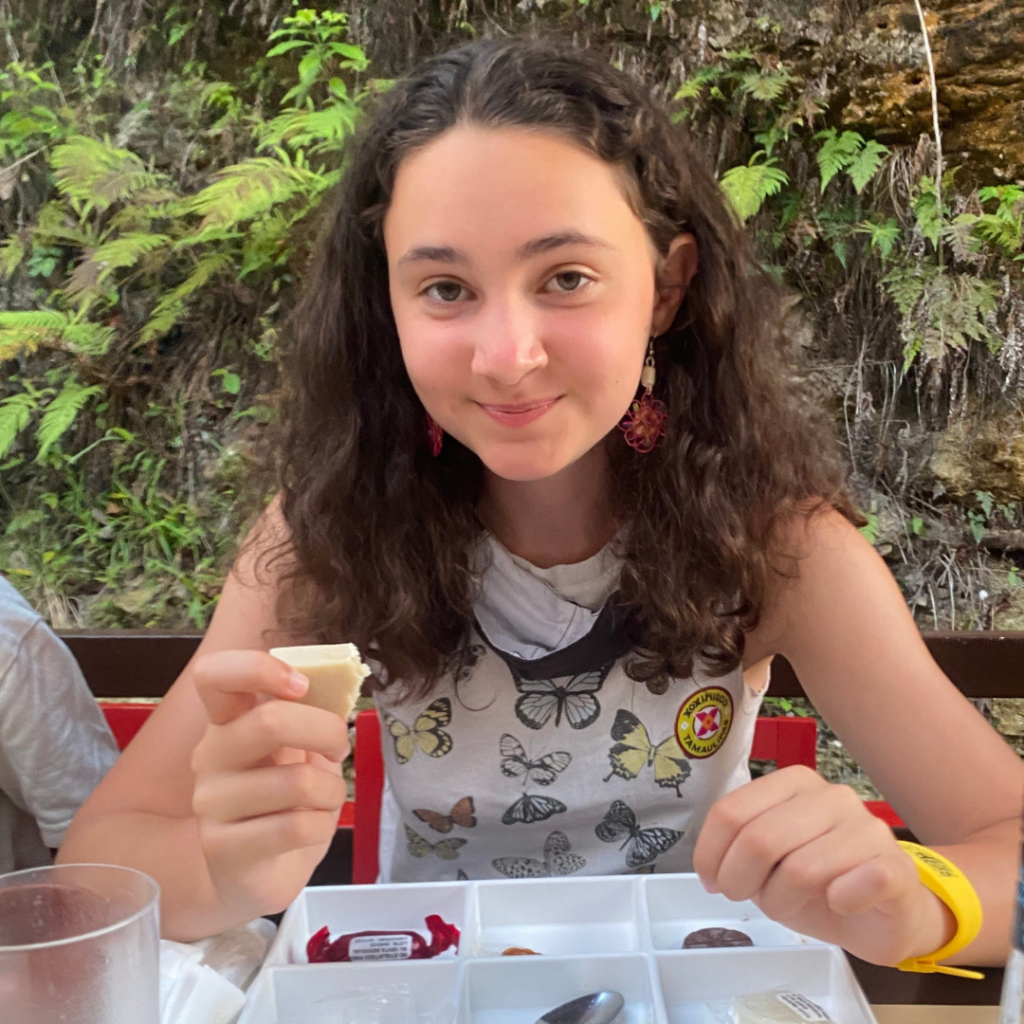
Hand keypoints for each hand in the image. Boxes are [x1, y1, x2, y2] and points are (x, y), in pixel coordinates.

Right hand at [190, 650, 349, 920]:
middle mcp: (210, 757)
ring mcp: (211, 804)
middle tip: (339, 749)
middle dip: (327, 731)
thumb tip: (338, 685)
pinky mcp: (222, 849)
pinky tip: (311, 830)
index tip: (300, 685)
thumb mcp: (300, 751)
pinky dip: (322, 826)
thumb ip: (309, 716)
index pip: (214, 675)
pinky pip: (296, 826)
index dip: (258, 668)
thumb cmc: (283, 803)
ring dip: (331, 791)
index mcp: (226, 723)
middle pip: (270, 722)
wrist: (254, 876)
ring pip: (297, 780)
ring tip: (324, 801)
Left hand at [693, 766, 954, 965]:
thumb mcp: (768, 861)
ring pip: (800, 869)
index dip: (711, 854)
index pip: (731, 812)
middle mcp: (831, 796)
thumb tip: (712, 868)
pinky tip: (840, 903)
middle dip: (741, 881)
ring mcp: (867, 828)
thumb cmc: (822, 882)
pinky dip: (840, 902)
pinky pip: (855, 884)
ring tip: (790, 904)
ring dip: (782, 901)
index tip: (712, 881)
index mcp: (794, 783)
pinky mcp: (895, 866)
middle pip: (758, 839)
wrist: (889, 914)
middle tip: (749, 899)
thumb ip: (740, 846)